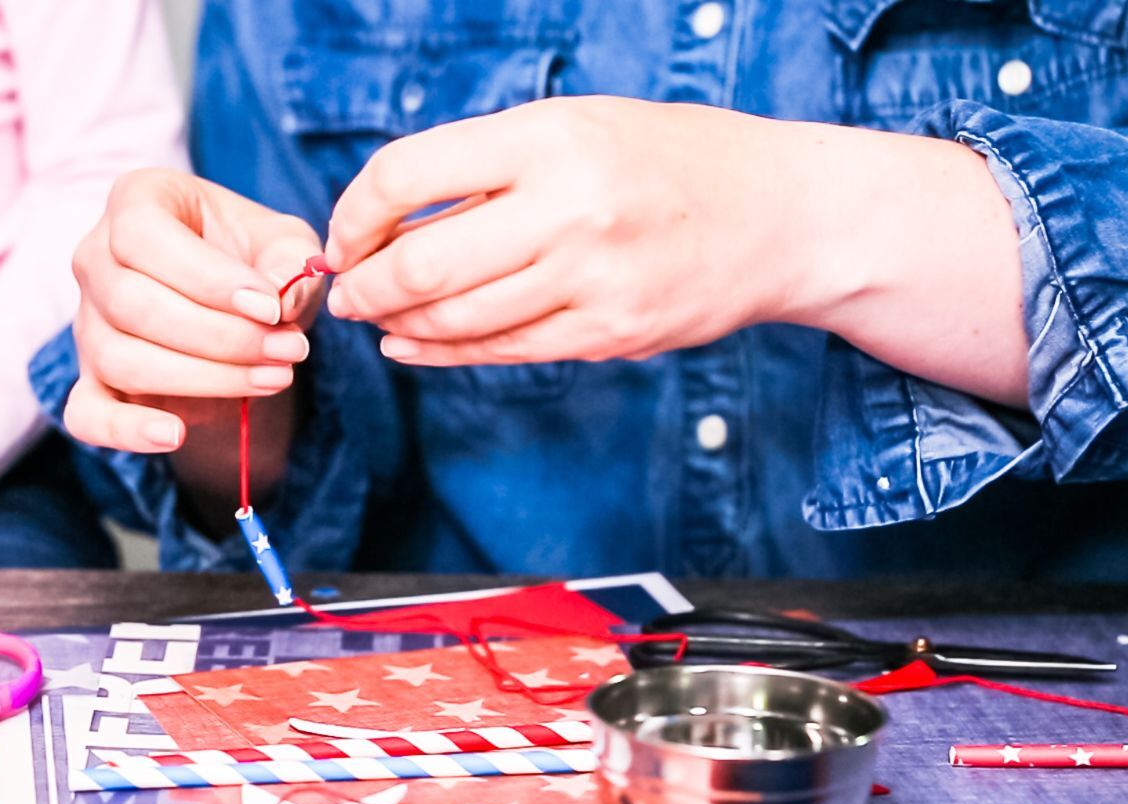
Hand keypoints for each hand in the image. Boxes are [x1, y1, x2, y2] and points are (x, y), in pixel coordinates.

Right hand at [64, 168, 323, 515]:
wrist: (239, 311)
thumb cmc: (254, 260)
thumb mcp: (285, 244)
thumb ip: (290, 261)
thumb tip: (282, 297)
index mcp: (134, 202)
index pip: (143, 236)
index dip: (208, 279)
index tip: (271, 307)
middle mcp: (95, 258)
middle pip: (132, 303)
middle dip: (220, 336)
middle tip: (288, 350)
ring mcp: (87, 323)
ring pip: (120, 358)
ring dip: (203, 379)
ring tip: (272, 378)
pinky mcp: (92, 380)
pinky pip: (87, 414)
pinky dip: (125, 430)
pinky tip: (175, 434)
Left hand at [321, 96, 1026, 403]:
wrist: (783, 215)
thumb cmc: (667, 161)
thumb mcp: (575, 126)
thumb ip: (484, 166)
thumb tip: (382, 218)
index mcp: (548, 138)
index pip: (406, 176)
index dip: (354, 213)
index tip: (344, 233)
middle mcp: (566, 208)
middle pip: (420, 264)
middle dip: (363, 287)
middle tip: (344, 292)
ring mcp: (590, 279)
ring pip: (454, 320)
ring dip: (397, 326)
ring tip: (378, 319)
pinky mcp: (608, 333)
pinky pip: (500, 352)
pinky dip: (442, 353)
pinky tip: (415, 346)